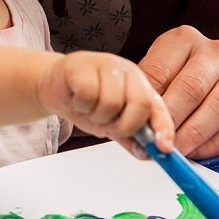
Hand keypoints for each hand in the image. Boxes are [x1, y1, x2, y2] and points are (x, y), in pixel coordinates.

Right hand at [36, 51, 174, 156]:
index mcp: (140, 86)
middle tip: (107, 124)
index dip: (164, 128)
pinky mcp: (82, 65)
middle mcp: (127, 73)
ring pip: (112, 102)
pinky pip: (88, 94)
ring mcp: (105, 65)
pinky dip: (81, 105)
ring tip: (89, 109)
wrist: (55, 85)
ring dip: (97, 115)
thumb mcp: (111, 124)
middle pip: (139, 104)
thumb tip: (147, 154)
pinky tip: (77, 99)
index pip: (158, 108)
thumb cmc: (86, 102)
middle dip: (123, 125)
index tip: (163, 148)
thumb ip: (130, 138)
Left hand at [137, 27, 218, 158]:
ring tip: (176, 150)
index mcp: (184, 39)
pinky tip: (196, 152)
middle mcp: (216, 52)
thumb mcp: (155, 76)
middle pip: (193, 88)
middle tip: (158, 142)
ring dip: (195, 134)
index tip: (141, 126)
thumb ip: (146, 96)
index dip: (150, 103)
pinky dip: (213, 144)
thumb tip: (136, 127)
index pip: (161, 71)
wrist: (215, 81)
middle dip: (173, 121)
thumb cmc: (175, 79)